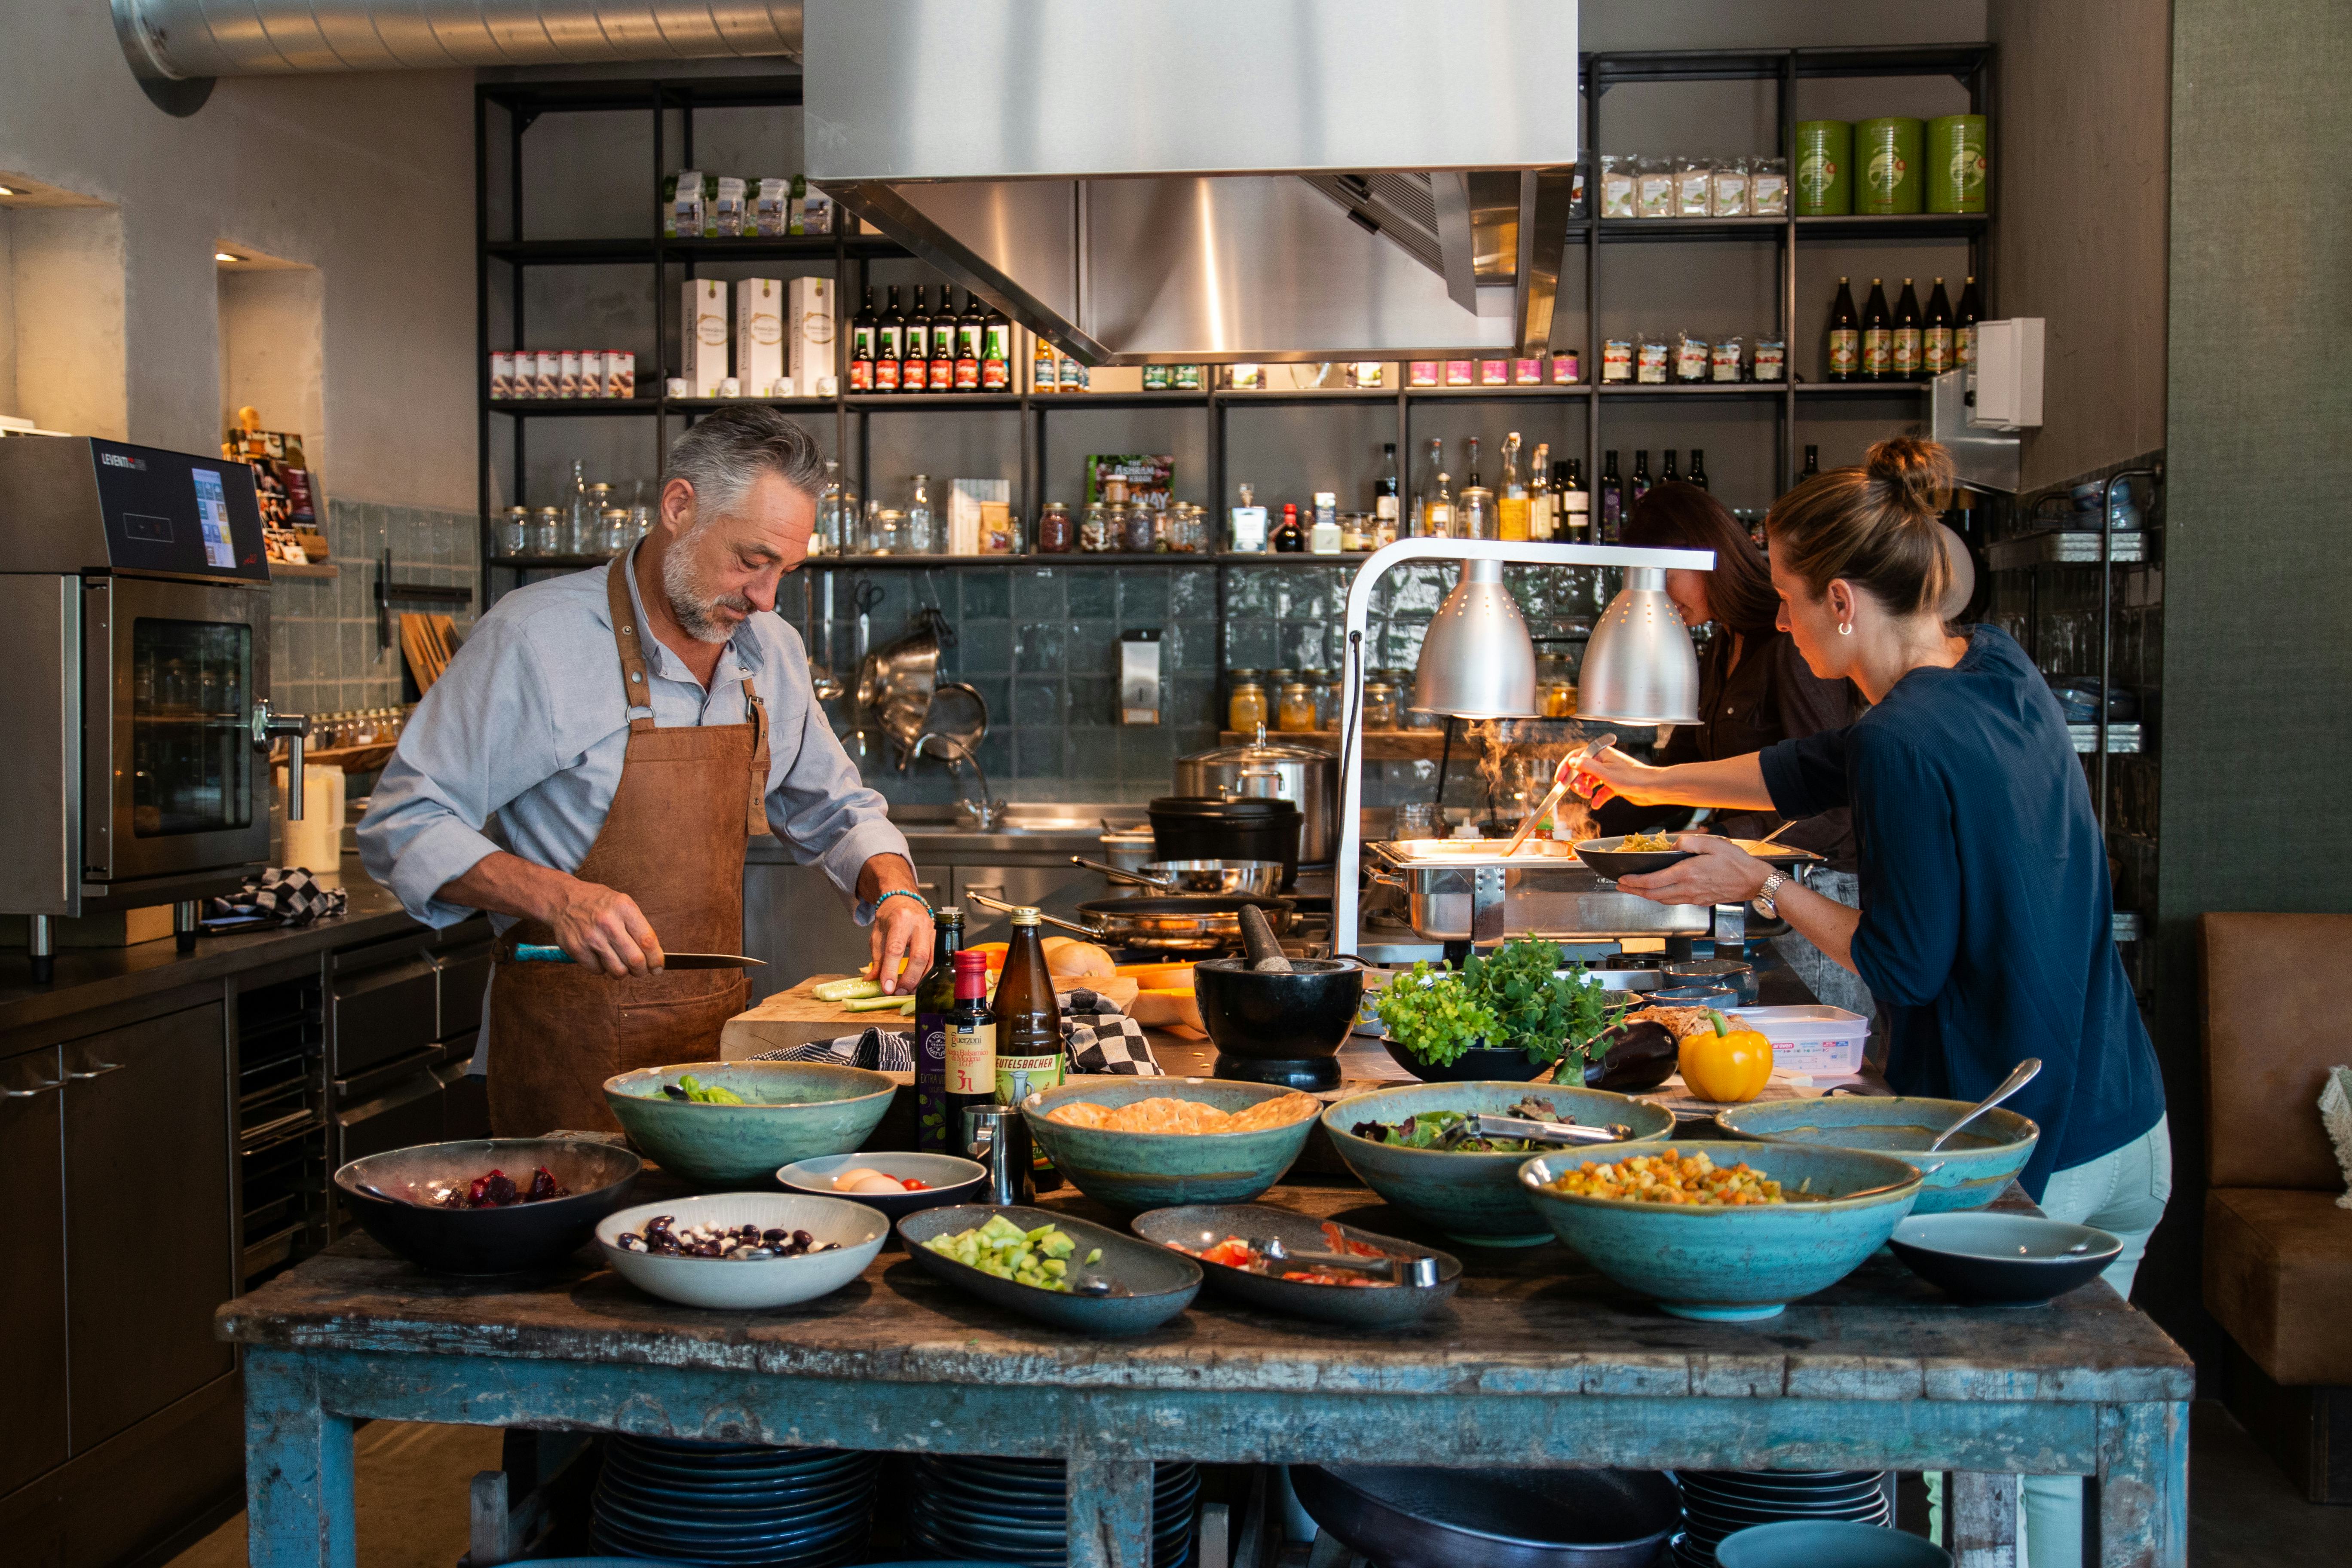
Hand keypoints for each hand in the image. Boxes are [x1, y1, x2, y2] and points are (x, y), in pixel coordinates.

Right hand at [543, 876, 663, 975]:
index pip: (648, 940)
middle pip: (635, 959)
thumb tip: (655, 955)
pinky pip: (598, 971)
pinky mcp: (577, 949)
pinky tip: (600, 956)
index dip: (656, 959)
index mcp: (624, 908)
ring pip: (618, 970)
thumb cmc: (597, 902)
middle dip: (642, 971)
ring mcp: (591, 937)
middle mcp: (608, 922)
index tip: (658, 967)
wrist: (563, 899)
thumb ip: (638, 926)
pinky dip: (602, 968)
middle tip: (641, 970)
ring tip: (620, 963)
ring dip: (622, 972)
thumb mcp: (622, 903)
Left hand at [869, 891, 933, 994]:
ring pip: (932, 961)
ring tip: (907, 991)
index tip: (887, 988)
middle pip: (919, 956)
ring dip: (919, 980)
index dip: (891, 971)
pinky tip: (918, 983)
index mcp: (900, 920)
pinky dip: (927, 975)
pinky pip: (937, 960)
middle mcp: (919, 924)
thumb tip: (873, 981)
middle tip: (898, 992)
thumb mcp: (878, 935)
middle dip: (909, 978)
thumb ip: (877, 960)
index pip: (896, 949)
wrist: (905, 900)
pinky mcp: (939, 938)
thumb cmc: (891, 917)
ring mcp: (933, 931)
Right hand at [1575, 745, 1675, 806]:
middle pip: (1582, 770)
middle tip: (1580, 791)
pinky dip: (1597, 797)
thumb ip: (1587, 766)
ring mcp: (1609, 773)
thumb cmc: (1634, 778)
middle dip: (1577, 782)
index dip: (1566, 767)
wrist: (1653, 788)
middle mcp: (1604, 762)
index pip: (1577, 757)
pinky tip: (1596, 803)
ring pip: (1590, 781)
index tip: (1559, 779)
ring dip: (1586, 790)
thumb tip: (1572, 762)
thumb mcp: (1605, 773)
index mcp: (1601, 754)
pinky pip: (1600, 790)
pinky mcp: (1614, 784)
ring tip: (1589, 797)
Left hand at [1616, 834, 1773, 906]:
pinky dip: (1661, 898)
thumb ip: (1689, 842)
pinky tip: (1658, 893)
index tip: (1622, 878)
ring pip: (1663, 900)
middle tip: (1620, 886)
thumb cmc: (1736, 862)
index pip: (1653, 881)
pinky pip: (1674, 901)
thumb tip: (1674, 844)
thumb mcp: (1713, 843)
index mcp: (1687, 873)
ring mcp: (1693, 897)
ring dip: (1645, 895)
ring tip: (1634, 890)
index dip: (1635, 881)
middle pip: (1653, 894)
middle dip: (1634, 891)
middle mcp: (1687, 889)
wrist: (1754, 881)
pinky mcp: (1700, 901)